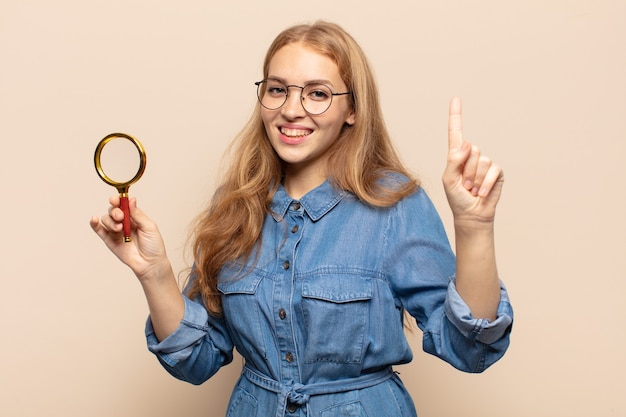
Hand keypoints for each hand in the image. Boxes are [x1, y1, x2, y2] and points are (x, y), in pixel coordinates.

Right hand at [90, 196, 169, 280]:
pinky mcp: (110, 240)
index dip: (118, 200)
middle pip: (113, 210)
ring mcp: (116, 231)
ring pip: (106, 219)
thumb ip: (138, 214)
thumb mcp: (149, 227)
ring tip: (119, 228)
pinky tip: (94, 219)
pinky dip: (95, 224)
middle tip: (120, 217)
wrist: (150, 263)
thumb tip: (131, 199)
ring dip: (110, 221)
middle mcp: (124, 222)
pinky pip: (99, 230)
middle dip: (115, 211)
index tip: (116, 200)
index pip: (123, 205)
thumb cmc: (153, 245)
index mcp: (134, 216)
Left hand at [442, 97, 503, 224]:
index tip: (456, 99)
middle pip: (471, 150)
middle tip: (464, 184)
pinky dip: (485, 183)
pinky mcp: (497, 172)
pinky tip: (481, 192)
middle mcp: (472, 156)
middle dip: (466, 170)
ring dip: (474, 179)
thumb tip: (467, 144)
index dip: (456, 116)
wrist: (472, 214)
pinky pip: (492, 170)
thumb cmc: (457, 198)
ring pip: (481, 161)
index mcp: (457, 156)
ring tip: (472, 189)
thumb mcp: (448, 179)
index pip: (456, 133)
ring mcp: (485, 163)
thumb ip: (454, 160)